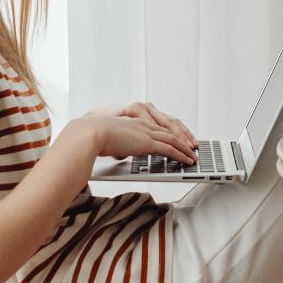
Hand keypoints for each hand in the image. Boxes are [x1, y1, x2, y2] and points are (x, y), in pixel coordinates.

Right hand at [79, 101, 198, 163]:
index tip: (179, 139)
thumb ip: (118, 145)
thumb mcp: (110, 140)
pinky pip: (169, 148)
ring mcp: (146, 131)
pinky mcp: (147, 142)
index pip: (158, 126)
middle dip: (183, 138)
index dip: (170, 133)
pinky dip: (180, 155)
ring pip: (173, 139)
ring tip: (193, 156)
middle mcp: (143, 123)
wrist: (89, 133)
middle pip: (170, 129)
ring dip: (185, 148)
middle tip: (193, 147)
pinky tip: (187, 160)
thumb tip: (118, 153)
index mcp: (135, 121)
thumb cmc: (92, 137)